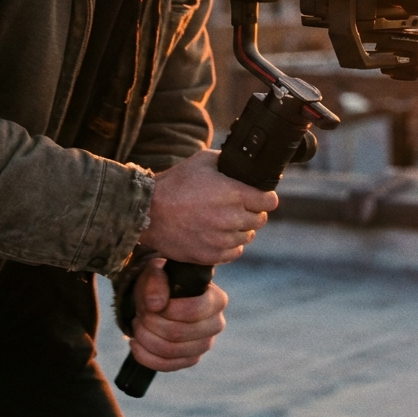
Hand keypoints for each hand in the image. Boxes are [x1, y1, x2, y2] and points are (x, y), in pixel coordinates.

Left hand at [129, 258, 227, 371]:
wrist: (158, 299)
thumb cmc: (162, 283)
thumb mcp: (156, 272)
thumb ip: (156, 282)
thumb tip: (155, 305)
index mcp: (217, 299)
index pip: (194, 311)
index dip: (166, 310)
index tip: (150, 303)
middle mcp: (216, 324)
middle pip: (178, 333)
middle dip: (151, 323)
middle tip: (140, 314)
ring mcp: (205, 345)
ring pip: (170, 351)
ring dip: (146, 338)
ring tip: (137, 325)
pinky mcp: (191, 360)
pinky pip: (166, 365)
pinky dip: (145, 356)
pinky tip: (135, 343)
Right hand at [138, 149, 276, 264]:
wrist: (147, 212)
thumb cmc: (174, 184)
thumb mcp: (203, 161)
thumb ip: (227, 163)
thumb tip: (243, 165)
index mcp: (234, 194)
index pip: (270, 201)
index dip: (265, 197)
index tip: (258, 197)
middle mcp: (231, 218)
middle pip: (259, 220)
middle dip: (252, 212)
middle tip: (237, 207)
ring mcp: (221, 239)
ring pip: (247, 237)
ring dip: (240, 229)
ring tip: (224, 220)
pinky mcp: (211, 255)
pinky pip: (234, 252)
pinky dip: (229, 245)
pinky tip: (217, 234)